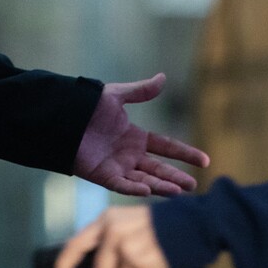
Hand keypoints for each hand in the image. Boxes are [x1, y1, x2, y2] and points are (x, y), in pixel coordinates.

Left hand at [55, 205, 169, 267]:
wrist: (197, 223)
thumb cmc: (165, 227)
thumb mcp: (131, 224)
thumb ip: (111, 241)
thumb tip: (97, 267)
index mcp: (108, 220)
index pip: (75, 245)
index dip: (64, 266)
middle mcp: (113, 231)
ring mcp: (127, 246)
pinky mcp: (142, 261)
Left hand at [72, 74, 208, 195]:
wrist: (62, 116)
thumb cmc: (87, 106)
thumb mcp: (117, 96)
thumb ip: (140, 91)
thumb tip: (163, 78)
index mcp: (135, 137)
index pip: (167, 147)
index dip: (185, 153)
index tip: (205, 160)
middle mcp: (130, 155)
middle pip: (159, 168)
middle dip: (176, 177)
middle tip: (193, 185)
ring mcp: (117, 166)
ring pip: (144, 179)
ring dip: (161, 185)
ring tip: (179, 190)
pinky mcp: (102, 174)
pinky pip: (121, 184)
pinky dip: (133, 187)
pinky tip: (147, 189)